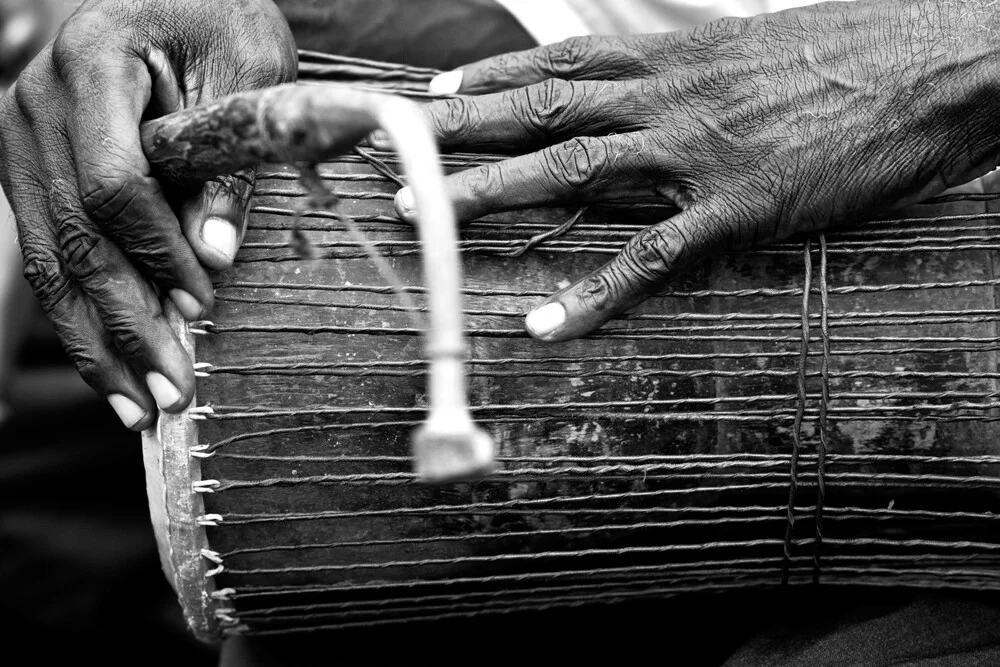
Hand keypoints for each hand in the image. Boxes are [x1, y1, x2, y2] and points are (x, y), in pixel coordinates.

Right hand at [0, 0, 294, 429]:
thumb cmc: (216, 19)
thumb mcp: (248, 69)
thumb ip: (230, 160)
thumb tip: (217, 257)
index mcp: (92, 63)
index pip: (114, 183)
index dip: (158, 252)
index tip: (205, 302)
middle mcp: (35, 104)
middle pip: (75, 235)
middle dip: (126, 320)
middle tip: (173, 389)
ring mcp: (22, 140)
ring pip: (51, 260)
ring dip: (97, 341)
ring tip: (139, 406)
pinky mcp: (30, 171)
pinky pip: (49, 255)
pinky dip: (81, 317)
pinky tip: (110, 369)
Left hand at [391, 0, 999, 341]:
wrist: (936, 58)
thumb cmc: (850, 53)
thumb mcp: (752, 47)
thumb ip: (687, 72)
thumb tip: (648, 90)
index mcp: (672, 57)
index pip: (559, 64)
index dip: (489, 78)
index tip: (434, 94)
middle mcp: (667, 98)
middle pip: (541, 114)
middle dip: (462, 137)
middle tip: (396, 160)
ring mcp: (695, 153)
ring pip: (573, 174)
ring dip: (494, 197)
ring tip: (428, 223)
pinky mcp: (736, 208)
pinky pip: (649, 259)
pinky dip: (593, 295)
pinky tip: (545, 324)